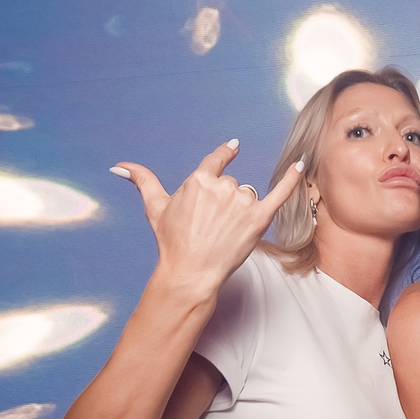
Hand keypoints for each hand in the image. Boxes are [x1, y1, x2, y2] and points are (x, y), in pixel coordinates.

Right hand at [112, 141, 295, 295]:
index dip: (224, 154)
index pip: (216, 161)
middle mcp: (222, 186)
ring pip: (247, 196)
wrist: (191, 272)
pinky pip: (280, 193)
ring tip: (225, 232)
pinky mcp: (260, 218)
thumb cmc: (172, 242)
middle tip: (211, 226)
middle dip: (223, 202)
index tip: (233, 147)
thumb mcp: (156, 207)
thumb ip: (142, 181)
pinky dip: (292, 179)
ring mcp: (242, 202)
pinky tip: (301, 165)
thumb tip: (119, 166)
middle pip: (230, 185)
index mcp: (199, 180)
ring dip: (240, 210)